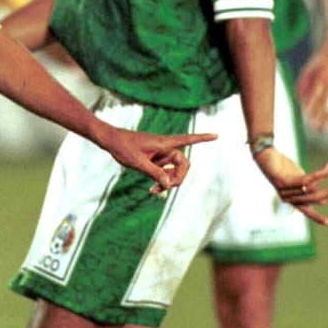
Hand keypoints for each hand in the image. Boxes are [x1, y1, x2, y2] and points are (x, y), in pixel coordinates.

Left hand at [100, 127, 217, 195]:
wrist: (110, 141)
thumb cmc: (123, 147)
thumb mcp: (138, 162)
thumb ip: (154, 172)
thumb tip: (169, 184)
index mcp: (164, 143)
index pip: (188, 139)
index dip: (202, 138)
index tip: (216, 135)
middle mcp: (165, 147)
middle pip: (183, 164)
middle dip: (177, 178)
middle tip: (165, 189)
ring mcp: (161, 154)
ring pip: (173, 171)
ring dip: (168, 182)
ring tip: (154, 191)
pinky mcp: (155, 159)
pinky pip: (164, 172)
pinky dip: (161, 180)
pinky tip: (153, 190)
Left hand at [252, 145, 327, 225]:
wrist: (265, 155)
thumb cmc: (283, 168)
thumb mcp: (298, 180)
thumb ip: (308, 190)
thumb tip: (323, 202)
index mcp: (292, 199)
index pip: (305, 210)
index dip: (316, 217)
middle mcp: (287, 197)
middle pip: (313, 198)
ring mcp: (284, 190)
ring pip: (311, 188)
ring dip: (323, 176)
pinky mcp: (282, 181)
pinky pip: (305, 180)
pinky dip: (318, 175)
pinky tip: (326, 168)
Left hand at [296, 47, 327, 131]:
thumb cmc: (320, 61)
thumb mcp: (307, 70)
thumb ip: (301, 85)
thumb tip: (299, 102)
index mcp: (319, 77)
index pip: (312, 97)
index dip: (309, 109)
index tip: (306, 118)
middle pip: (323, 103)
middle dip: (319, 116)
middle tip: (315, 128)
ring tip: (325, 128)